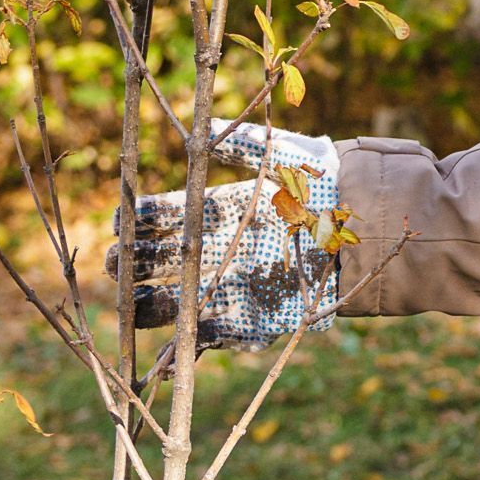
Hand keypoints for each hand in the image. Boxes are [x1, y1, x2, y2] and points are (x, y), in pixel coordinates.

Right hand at [108, 123, 343, 344]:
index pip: (171, 215)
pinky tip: (163, 351)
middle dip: (135, 263)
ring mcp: (235, 285)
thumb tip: (198, 127)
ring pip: (179, 299)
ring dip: (151, 304)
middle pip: (166, 260)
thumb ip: (237, 144)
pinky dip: (188, 344)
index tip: (120, 221)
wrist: (364, 230)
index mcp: (223, 212)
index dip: (143, 218)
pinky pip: (214, 335)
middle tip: (114, 265)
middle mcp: (222, 250)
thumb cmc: (322, 189)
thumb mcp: (278, 157)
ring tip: (128, 304)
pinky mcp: (254, 319)